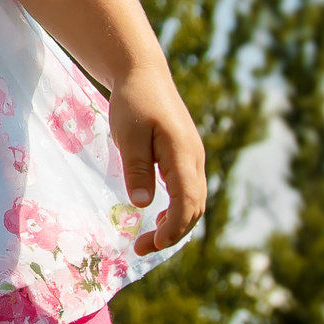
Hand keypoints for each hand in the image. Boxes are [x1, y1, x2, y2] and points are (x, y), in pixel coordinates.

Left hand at [108, 68, 206, 256]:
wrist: (143, 74)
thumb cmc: (134, 102)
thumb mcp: (129, 136)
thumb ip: (137, 169)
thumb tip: (142, 204)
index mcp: (183, 154)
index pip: (187, 201)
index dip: (173, 228)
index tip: (153, 245)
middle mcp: (195, 159)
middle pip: (194, 207)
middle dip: (173, 233)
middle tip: (141, 249)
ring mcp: (193, 158)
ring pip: (194, 201)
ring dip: (176, 224)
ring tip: (148, 240)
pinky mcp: (186, 156)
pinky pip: (188, 191)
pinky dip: (177, 210)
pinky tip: (158, 218)